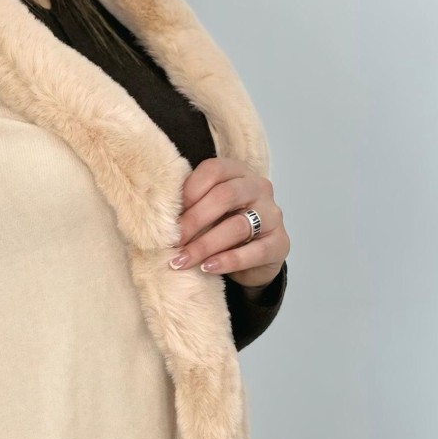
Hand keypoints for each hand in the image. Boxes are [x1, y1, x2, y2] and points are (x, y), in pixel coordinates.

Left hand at [169, 156, 289, 289]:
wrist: (253, 257)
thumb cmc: (222, 226)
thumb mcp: (206, 211)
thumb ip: (190, 206)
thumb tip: (157, 216)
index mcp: (238, 172)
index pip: (214, 171)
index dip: (188, 191)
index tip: (168, 215)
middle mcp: (258, 188)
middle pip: (225, 196)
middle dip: (193, 220)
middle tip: (171, 241)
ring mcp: (272, 215)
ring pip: (237, 226)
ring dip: (204, 245)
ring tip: (181, 260)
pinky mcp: (279, 243)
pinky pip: (254, 252)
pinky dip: (227, 261)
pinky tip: (207, 268)